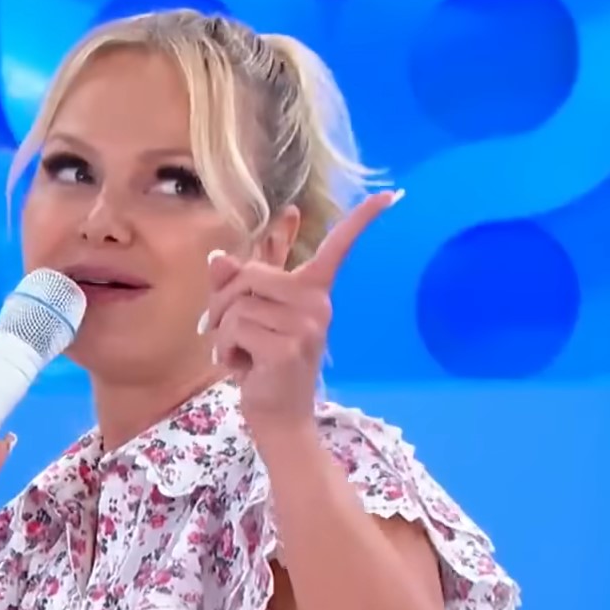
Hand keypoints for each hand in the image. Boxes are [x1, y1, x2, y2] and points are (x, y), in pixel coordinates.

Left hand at [204, 190, 400, 435]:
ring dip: (222, 332)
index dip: (361, 220)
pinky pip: (234, 329)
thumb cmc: (260, 361)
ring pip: (235, 305)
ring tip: (242, 353)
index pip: (338, 249)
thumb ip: (235, 285)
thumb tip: (219, 257)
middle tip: (231, 333)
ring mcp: (306, 325)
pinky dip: (224, 350)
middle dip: (223, 303)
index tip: (391, 194)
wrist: (277, 415)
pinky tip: (242, 367)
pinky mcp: (288, 347)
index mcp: (313, 291)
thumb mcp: (246, 316)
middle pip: (247, 275)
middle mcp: (317, 304)